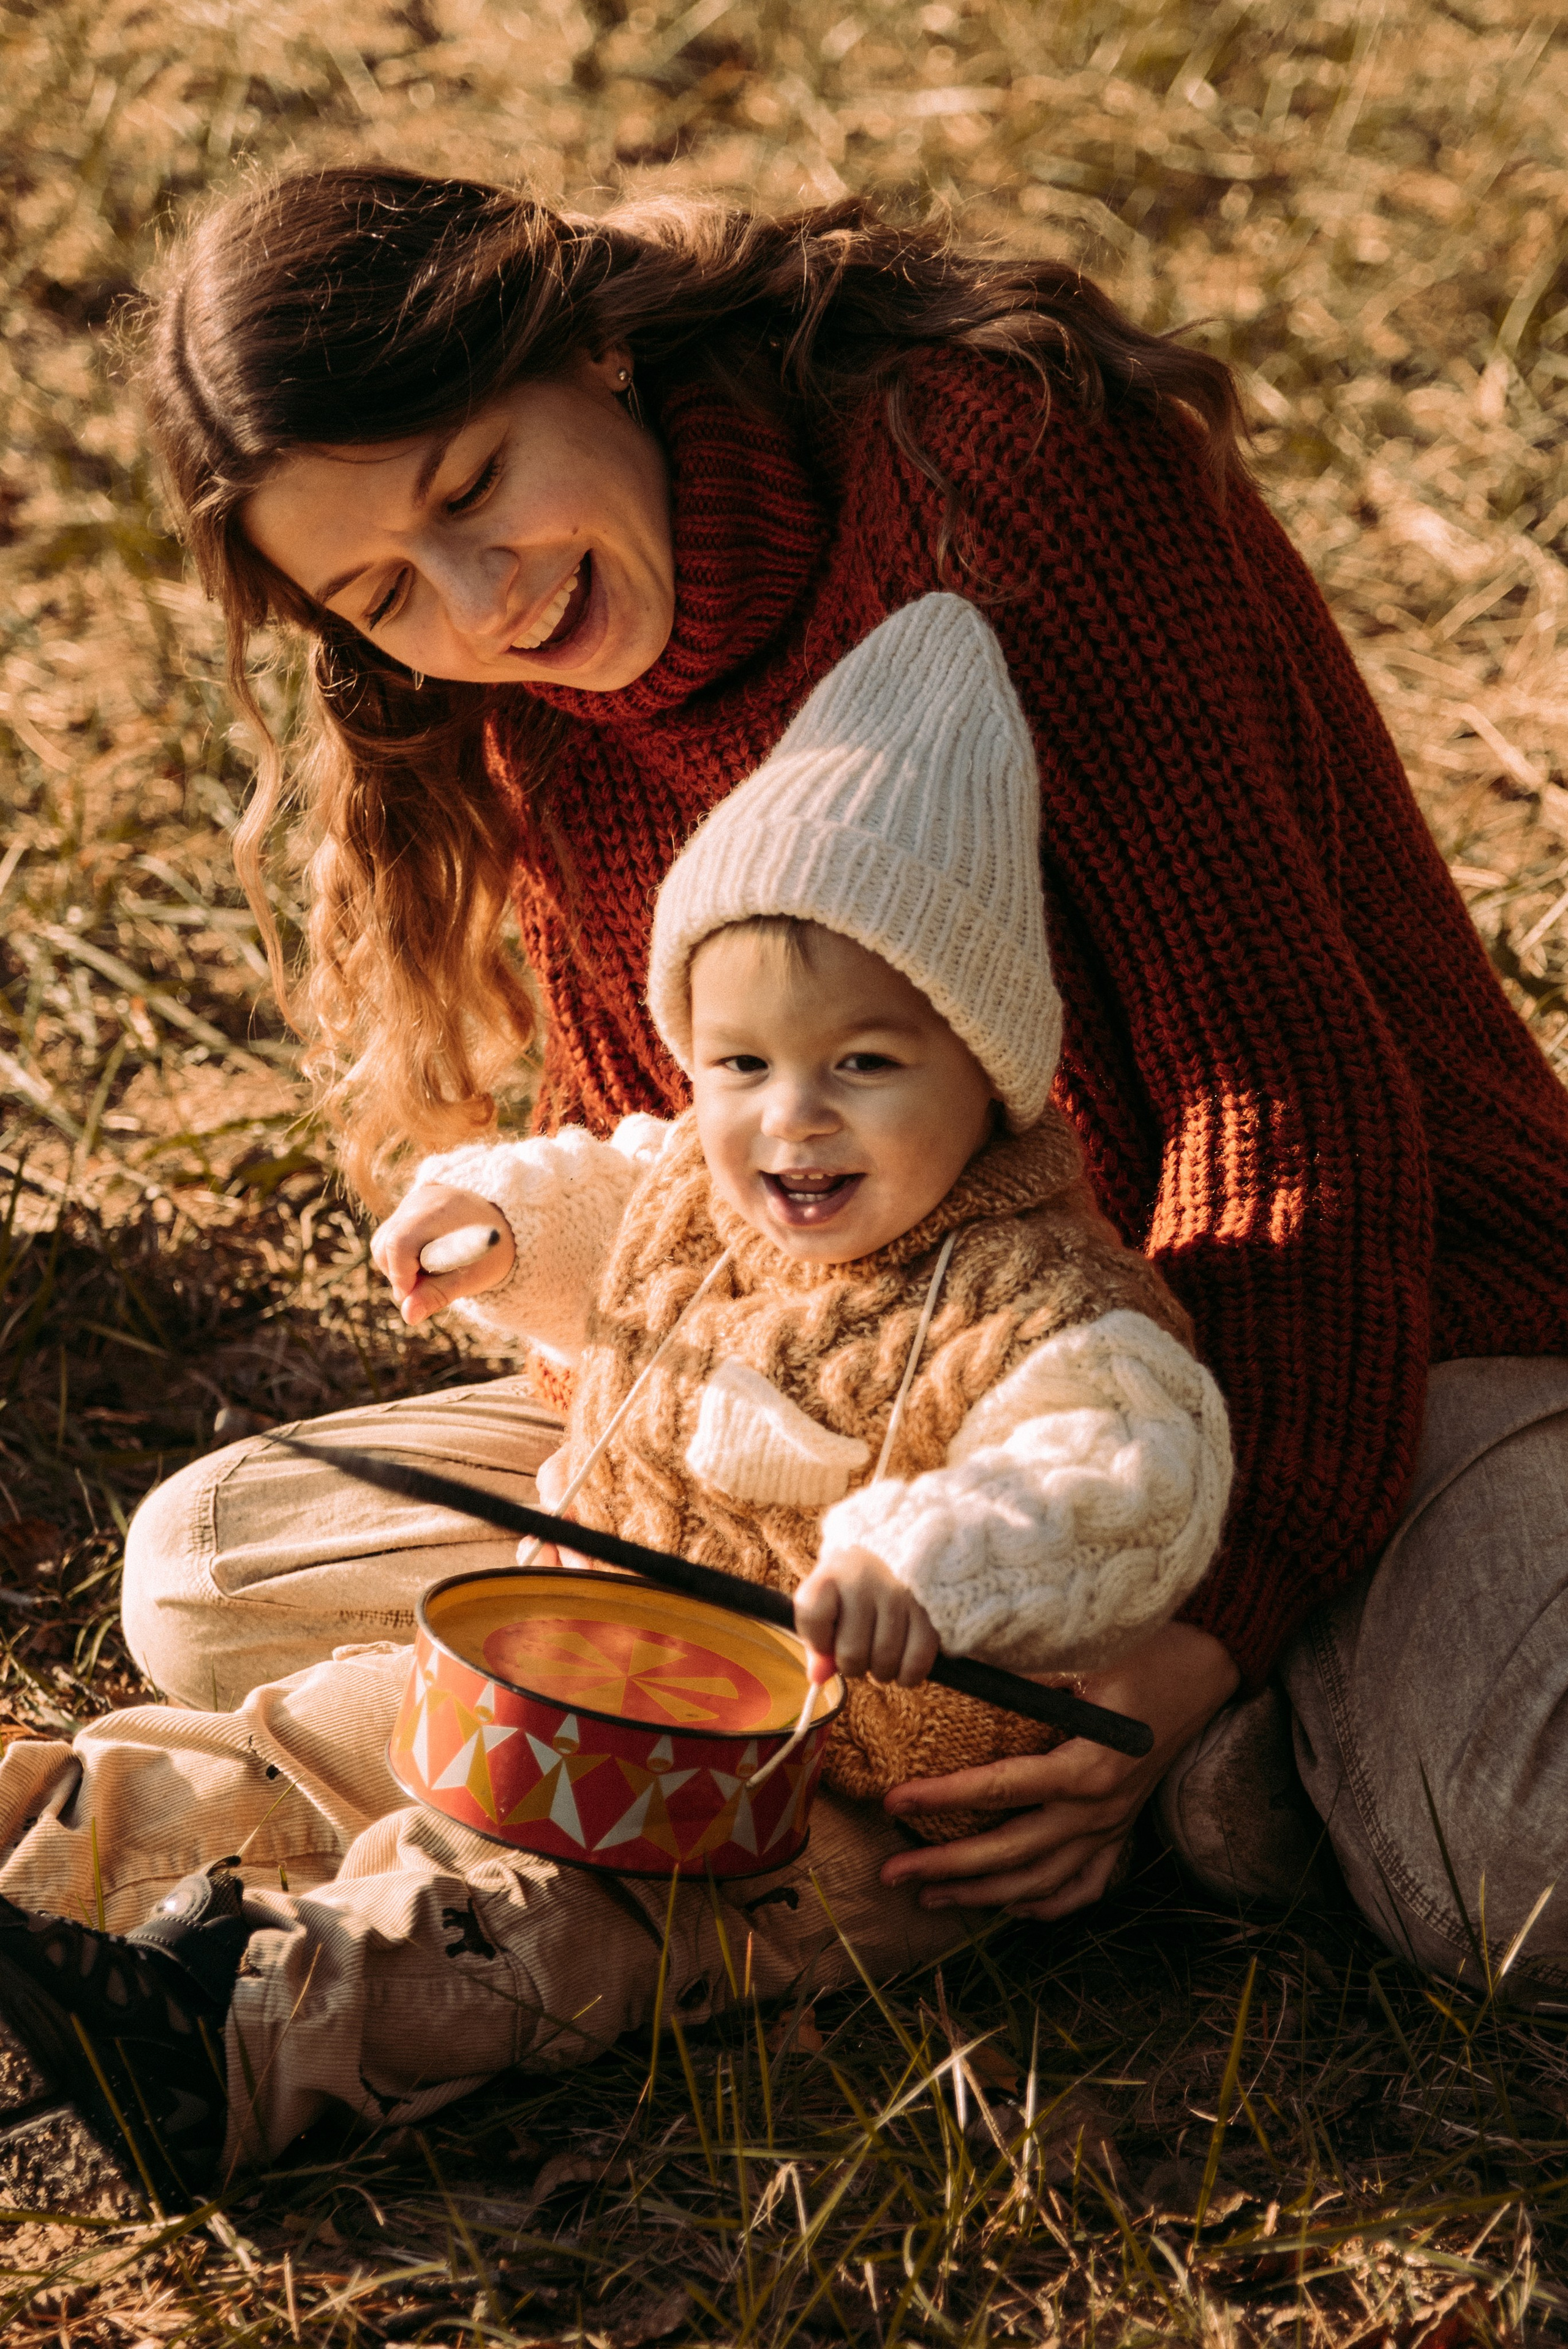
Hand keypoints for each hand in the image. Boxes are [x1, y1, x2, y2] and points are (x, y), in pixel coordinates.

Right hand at [370, 1184, 516, 1327]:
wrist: (501, 1224)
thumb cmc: (488, 1254)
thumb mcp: (471, 1278)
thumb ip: (437, 1295)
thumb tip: (408, 1317)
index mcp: (443, 1214)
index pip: (401, 1244)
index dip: (401, 1275)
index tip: (413, 1296)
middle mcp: (423, 1201)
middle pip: (385, 1244)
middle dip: (398, 1275)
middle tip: (425, 1287)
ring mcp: (412, 1200)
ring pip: (381, 1242)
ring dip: (397, 1267)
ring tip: (429, 1272)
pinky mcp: (406, 1206)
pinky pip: (386, 1237)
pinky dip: (398, 1257)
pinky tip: (424, 1259)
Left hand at [793, 1546, 940, 1688]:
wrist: (895, 1552)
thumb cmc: (851, 1586)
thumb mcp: (825, 1601)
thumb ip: (815, 1639)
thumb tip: (818, 1678)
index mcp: (832, 1574)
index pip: (812, 1619)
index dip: (818, 1641)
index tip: (826, 1637)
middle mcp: (866, 1582)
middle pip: (851, 1654)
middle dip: (852, 1665)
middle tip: (858, 1652)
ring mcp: (901, 1596)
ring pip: (884, 1663)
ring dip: (880, 1671)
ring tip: (879, 1654)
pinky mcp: (929, 1613)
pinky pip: (916, 1663)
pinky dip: (907, 1675)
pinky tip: (901, 1665)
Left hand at [878, 1620, 1238, 1919]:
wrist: (1206, 1667)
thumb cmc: (1144, 1652)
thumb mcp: (1085, 1656)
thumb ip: (1023, 1674)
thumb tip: (952, 1662)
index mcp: (1086, 1766)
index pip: (999, 1790)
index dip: (942, 1798)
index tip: (893, 1803)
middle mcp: (1099, 1808)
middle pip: (1012, 1852)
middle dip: (947, 1867)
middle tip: (891, 1875)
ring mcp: (1113, 1826)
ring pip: (1041, 1881)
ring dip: (984, 1895)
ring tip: (931, 1898)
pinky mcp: (1123, 1830)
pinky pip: (1085, 1885)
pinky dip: (1046, 1904)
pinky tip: (1012, 1907)